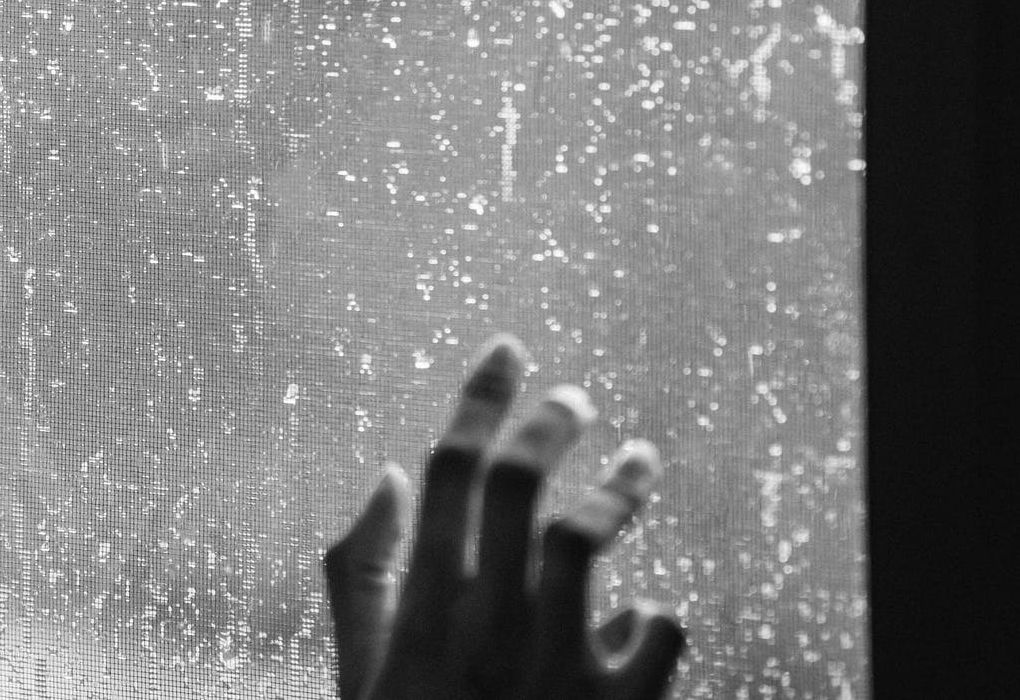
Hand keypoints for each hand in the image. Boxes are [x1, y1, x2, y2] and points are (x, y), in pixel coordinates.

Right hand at [322, 336, 684, 699]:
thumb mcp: (361, 673)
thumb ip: (361, 573)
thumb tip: (387, 475)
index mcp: (424, 610)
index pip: (449, 473)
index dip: (479, 400)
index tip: (505, 351)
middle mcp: (488, 624)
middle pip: (519, 486)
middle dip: (548, 424)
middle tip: (573, 398)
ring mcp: (556, 665)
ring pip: (592, 537)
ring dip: (621, 487)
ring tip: (641, 462)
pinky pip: (658, 630)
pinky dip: (654, 615)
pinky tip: (646, 615)